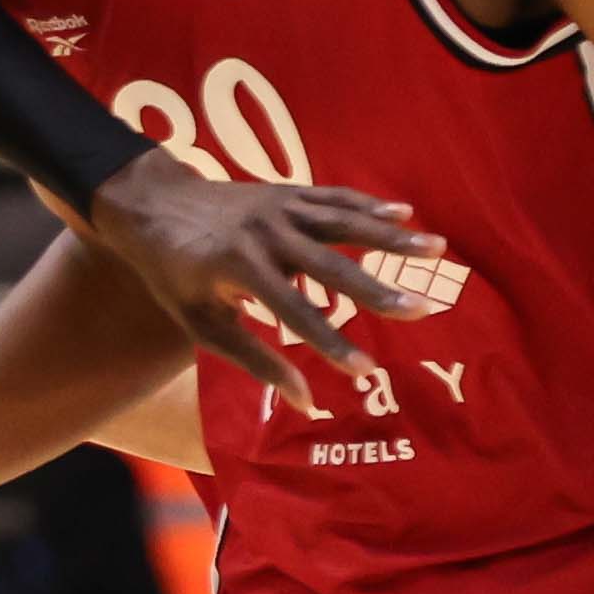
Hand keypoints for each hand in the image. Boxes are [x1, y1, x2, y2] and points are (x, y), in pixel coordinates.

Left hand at [67, 157, 438, 414]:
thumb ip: (255, 359)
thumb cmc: (174, 276)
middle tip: (422, 309)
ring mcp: (280, 208)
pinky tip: (408, 213)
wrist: (154, 206)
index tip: (365, 370)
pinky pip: (335, 199)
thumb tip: (305, 401)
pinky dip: (371, 206)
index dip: (331, 345)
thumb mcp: (203, 324)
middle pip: (332, 266)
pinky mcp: (288, 193)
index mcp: (240, 269)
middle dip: (379, 290)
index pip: (296, 314)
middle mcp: (266, 234)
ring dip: (393, 235)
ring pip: (345, 222)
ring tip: (438, 247)